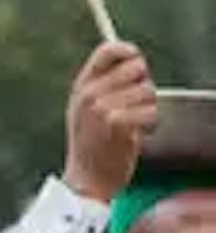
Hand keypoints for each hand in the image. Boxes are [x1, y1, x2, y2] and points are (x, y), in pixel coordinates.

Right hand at [67, 39, 161, 203]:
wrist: (86, 181)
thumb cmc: (92, 146)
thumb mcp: (85, 110)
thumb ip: (103, 83)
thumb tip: (132, 57)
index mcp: (81, 87)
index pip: (108, 50)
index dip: (128, 51)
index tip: (135, 61)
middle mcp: (89, 94)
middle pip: (137, 67)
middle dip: (143, 85)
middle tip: (135, 105)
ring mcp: (101, 108)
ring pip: (148, 90)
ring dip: (148, 108)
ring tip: (134, 125)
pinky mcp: (117, 123)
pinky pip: (151, 111)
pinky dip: (150, 124)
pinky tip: (138, 135)